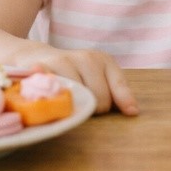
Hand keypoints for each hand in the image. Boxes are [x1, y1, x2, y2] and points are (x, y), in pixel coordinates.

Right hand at [19, 47, 137, 115]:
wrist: (38, 57)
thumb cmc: (75, 74)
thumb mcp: (98, 78)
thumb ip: (115, 93)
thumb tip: (133, 111)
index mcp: (103, 60)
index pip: (118, 84)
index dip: (124, 100)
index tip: (131, 112)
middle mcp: (85, 58)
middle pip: (99, 98)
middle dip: (93, 109)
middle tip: (83, 105)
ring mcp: (63, 62)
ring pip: (78, 99)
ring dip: (73, 107)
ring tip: (67, 101)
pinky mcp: (41, 68)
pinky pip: (52, 91)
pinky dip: (52, 97)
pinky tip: (50, 97)